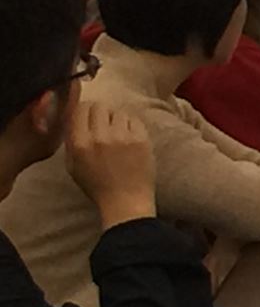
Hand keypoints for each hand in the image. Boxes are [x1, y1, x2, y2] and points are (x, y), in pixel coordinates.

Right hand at [63, 98, 156, 229]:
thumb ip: (71, 141)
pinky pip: (135, 119)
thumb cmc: (97, 186)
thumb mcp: (73, 166)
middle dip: (100, 113)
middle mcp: (100, 136)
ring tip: (118, 133)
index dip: (84, 110)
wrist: (126, 200)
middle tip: (104, 124)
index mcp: (80, 143)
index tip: (87, 116)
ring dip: (117, 119)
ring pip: (118, 111)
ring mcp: (123, 136)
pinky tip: (130, 137)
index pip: (80, 109)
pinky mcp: (142, 138)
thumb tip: (75, 119)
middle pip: (99, 106)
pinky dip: (132, 125)